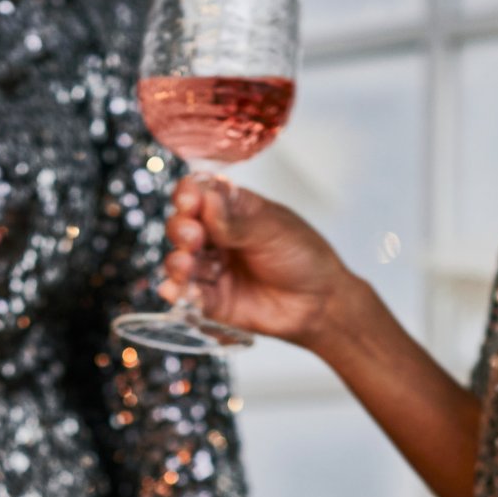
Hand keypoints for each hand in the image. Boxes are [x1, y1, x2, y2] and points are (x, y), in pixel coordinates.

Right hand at [162, 178, 356, 349]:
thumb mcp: (272, 230)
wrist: (319, 303)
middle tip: (193, 237)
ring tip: (186, 265)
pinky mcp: (212, 300)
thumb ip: (236, 222)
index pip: (200, 194)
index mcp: (232, 209)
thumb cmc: (303, 256)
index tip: (189, 201)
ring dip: (178, 262)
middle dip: (182, 230)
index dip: (188, 195)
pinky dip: (180, 293)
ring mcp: (213, 269)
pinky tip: (178, 291)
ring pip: (180, 261)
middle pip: (183, 226)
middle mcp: (217, 237)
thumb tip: (207, 201)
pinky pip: (188, 296)